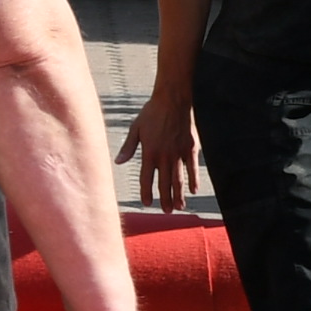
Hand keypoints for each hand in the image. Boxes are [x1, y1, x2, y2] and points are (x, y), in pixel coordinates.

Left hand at [116, 92, 199, 207]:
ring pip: (179, 179)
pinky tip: (193, 190)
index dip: (146, 192)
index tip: (147, 204)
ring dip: (178, 194)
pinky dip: (193, 180)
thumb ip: (128, 147)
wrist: (172, 100)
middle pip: (164, 183)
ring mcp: (179, 153)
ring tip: (179, 207)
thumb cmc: (151, 112)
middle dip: (164, 199)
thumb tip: (118, 162)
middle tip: (166, 211)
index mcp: (149, 152)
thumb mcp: (135, 128)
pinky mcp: (191, 148)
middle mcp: (164, 156)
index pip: (146, 178)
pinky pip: (192, 168)